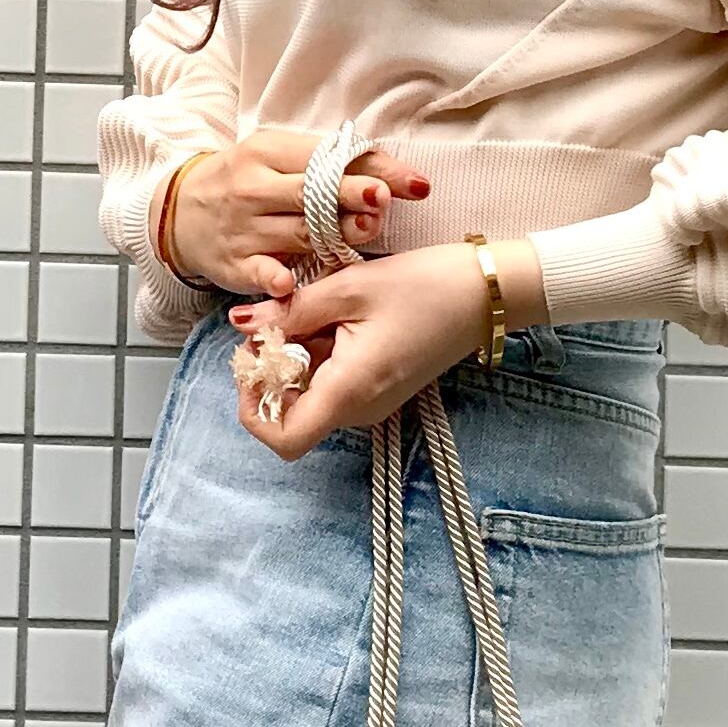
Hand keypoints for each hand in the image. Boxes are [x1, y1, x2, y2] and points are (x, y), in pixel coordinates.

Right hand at [160, 127, 430, 297]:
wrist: (179, 211)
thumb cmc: (246, 181)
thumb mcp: (279, 159)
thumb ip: (330, 165)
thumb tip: (395, 175)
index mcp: (269, 152)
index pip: (326, 160)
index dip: (370, 171)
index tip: (410, 183)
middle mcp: (254, 188)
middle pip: (311, 195)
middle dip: (350, 197)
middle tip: (382, 201)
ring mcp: (244, 228)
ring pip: (295, 233)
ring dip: (331, 236)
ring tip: (364, 234)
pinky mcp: (235, 264)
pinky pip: (259, 272)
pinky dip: (274, 278)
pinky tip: (289, 284)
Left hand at [227, 242, 499, 457]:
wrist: (486, 293)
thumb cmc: (426, 286)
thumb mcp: (349, 288)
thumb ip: (290, 310)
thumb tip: (241, 322)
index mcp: (350, 391)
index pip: (284, 440)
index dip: (253, 411)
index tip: (251, 364)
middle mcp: (359, 409)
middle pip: (291, 416)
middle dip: (270, 373)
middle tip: (273, 322)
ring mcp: (370, 403)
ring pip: (309, 396)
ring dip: (294, 359)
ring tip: (309, 310)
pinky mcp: (378, 389)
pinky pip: (332, 384)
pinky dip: (318, 356)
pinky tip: (331, 317)